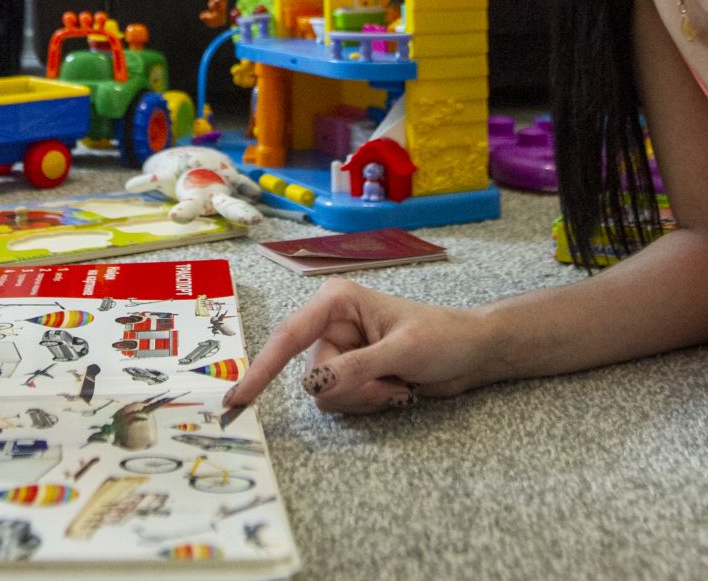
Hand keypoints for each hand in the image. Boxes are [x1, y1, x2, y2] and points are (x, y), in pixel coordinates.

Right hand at [221, 277, 502, 414]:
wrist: (471, 353)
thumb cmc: (442, 337)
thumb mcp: (401, 351)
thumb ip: (356, 369)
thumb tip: (314, 387)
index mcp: (335, 302)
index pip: (288, 337)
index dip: (261, 369)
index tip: (237, 399)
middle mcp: (330, 325)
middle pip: (312, 377)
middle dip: (352, 389)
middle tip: (391, 384)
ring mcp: (339, 352)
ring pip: (326, 395)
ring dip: (365, 399)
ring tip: (398, 384)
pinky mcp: (350, 374)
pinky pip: (342, 402)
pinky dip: (370, 404)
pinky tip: (397, 390)